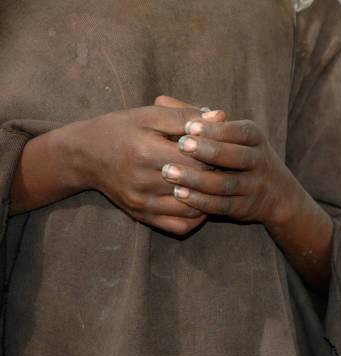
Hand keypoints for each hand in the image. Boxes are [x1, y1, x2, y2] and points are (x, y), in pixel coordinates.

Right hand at [66, 101, 223, 233]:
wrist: (85, 155)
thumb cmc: (121, 129)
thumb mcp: (150, 115)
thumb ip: (186, 116)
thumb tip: (220, 116)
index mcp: (147, 152)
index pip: (198, 160)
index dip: (216, 154)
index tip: (224, 147)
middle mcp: (144, 182)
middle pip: (197, 185)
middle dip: (216, 176)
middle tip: (227, 166)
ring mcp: (143, 203)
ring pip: (192, 210)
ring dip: (209, 198)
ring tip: (215, 183)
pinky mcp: (142, 216)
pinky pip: (180, 226)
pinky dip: (196, 216)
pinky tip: (201, 200)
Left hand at [160, 120, 297, 227]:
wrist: (274, 193)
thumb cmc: (238, 152)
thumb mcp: (227, 132)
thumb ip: (194, 116)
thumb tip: (161, 100)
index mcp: (254, 137)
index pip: (240, 131)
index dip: (216, 130)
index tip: (190, 126)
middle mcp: (258, 161)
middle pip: (237, 157)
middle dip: (208, 151)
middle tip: (180, 146)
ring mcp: (253, 186)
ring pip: (226, 184)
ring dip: (198, 179)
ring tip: (170, 173)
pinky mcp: (244, 207)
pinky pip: (222, 205)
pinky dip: (201, 201)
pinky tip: (180, 195)